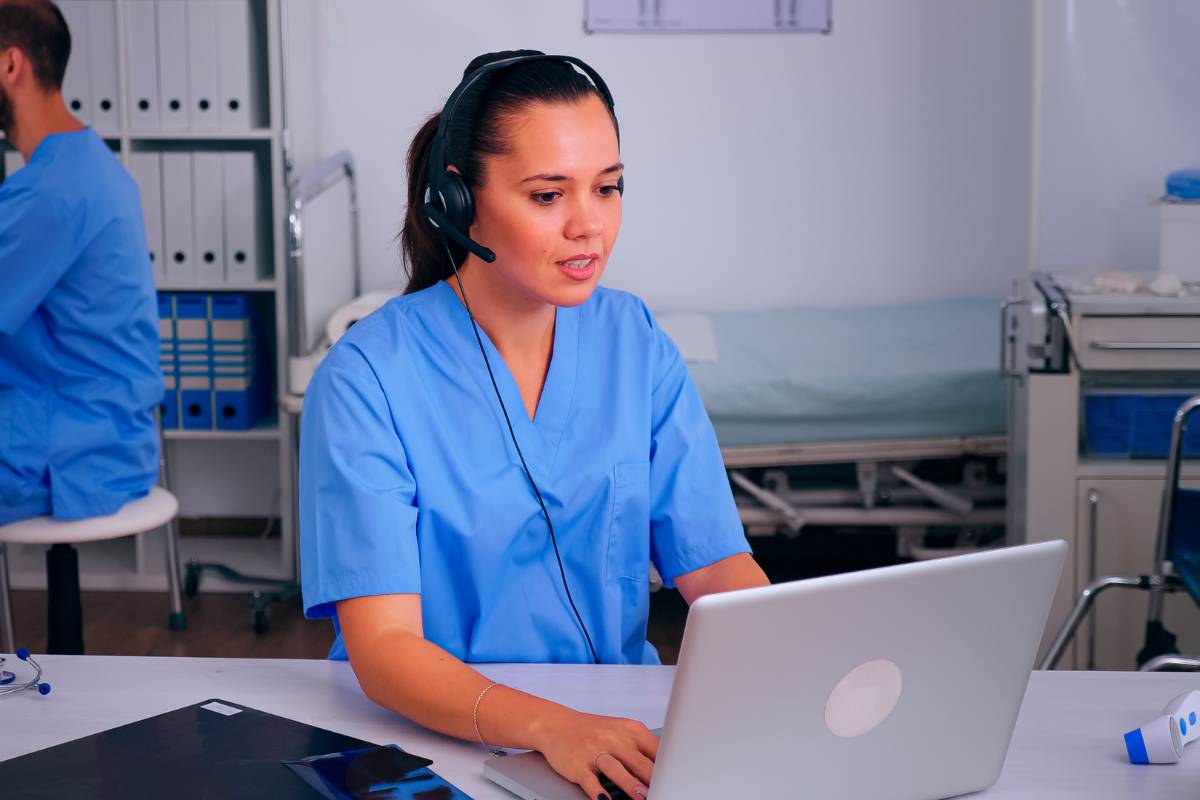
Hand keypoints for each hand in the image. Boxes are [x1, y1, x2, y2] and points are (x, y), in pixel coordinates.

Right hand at [531, 707, 657, 798]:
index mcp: (630, 730)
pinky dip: (599, 792)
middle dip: (653, 780)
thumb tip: (667, 770)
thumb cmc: (594, 731)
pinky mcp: (578, 765)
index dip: (668, 767)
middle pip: (639, 761)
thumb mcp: (622, 732)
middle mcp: (614, 739)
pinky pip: (590, 781)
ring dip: (630, 785)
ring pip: (616, 769)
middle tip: (664, 791)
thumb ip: (642, 750)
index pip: (656, 749)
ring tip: (642, 797)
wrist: (557, 725)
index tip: (676, 779)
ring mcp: (594, 751)